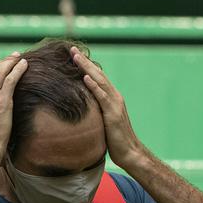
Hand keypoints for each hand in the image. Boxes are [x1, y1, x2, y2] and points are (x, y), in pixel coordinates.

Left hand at [71, 46, 146, 170]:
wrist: (130, 152)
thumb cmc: (115, 141)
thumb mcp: (103, 123)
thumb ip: (95, 113)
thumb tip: (81, 111)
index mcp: (111, 99)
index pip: (98, 78)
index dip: (86, 66)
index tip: (74, 56)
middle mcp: (114, 97)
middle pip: (98, 75)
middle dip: (85, 62)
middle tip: (72, 49)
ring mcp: (114, 105)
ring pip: (99, 81)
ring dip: (87, 68)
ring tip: (75, 57)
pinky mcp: (112, 114)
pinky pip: (102, 97)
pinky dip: (93, 86)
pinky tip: (85, 77)